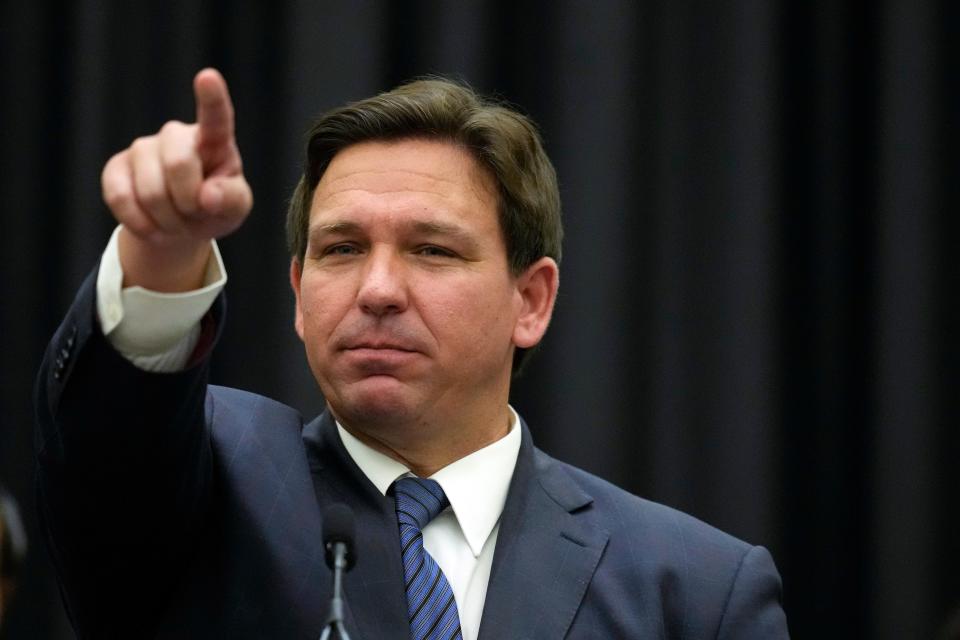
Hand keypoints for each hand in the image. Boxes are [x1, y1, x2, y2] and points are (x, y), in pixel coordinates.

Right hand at [101, 68, 252, 290]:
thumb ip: (231, 199)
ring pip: (149, 191)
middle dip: (188, 204)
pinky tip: (152, 226)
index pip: (215, 116)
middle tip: (194, 215)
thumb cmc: (214, 207)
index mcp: (213, 141)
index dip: (211, 97)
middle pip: (178, 164)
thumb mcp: (235, 207)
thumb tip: (208, 196)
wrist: (180, 223)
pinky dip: (140, 223)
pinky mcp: (116, 167)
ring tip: (175, 221)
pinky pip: (120, 199)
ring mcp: (143, 148)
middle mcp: (176, 136)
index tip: (208, 76)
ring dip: (166, 220)